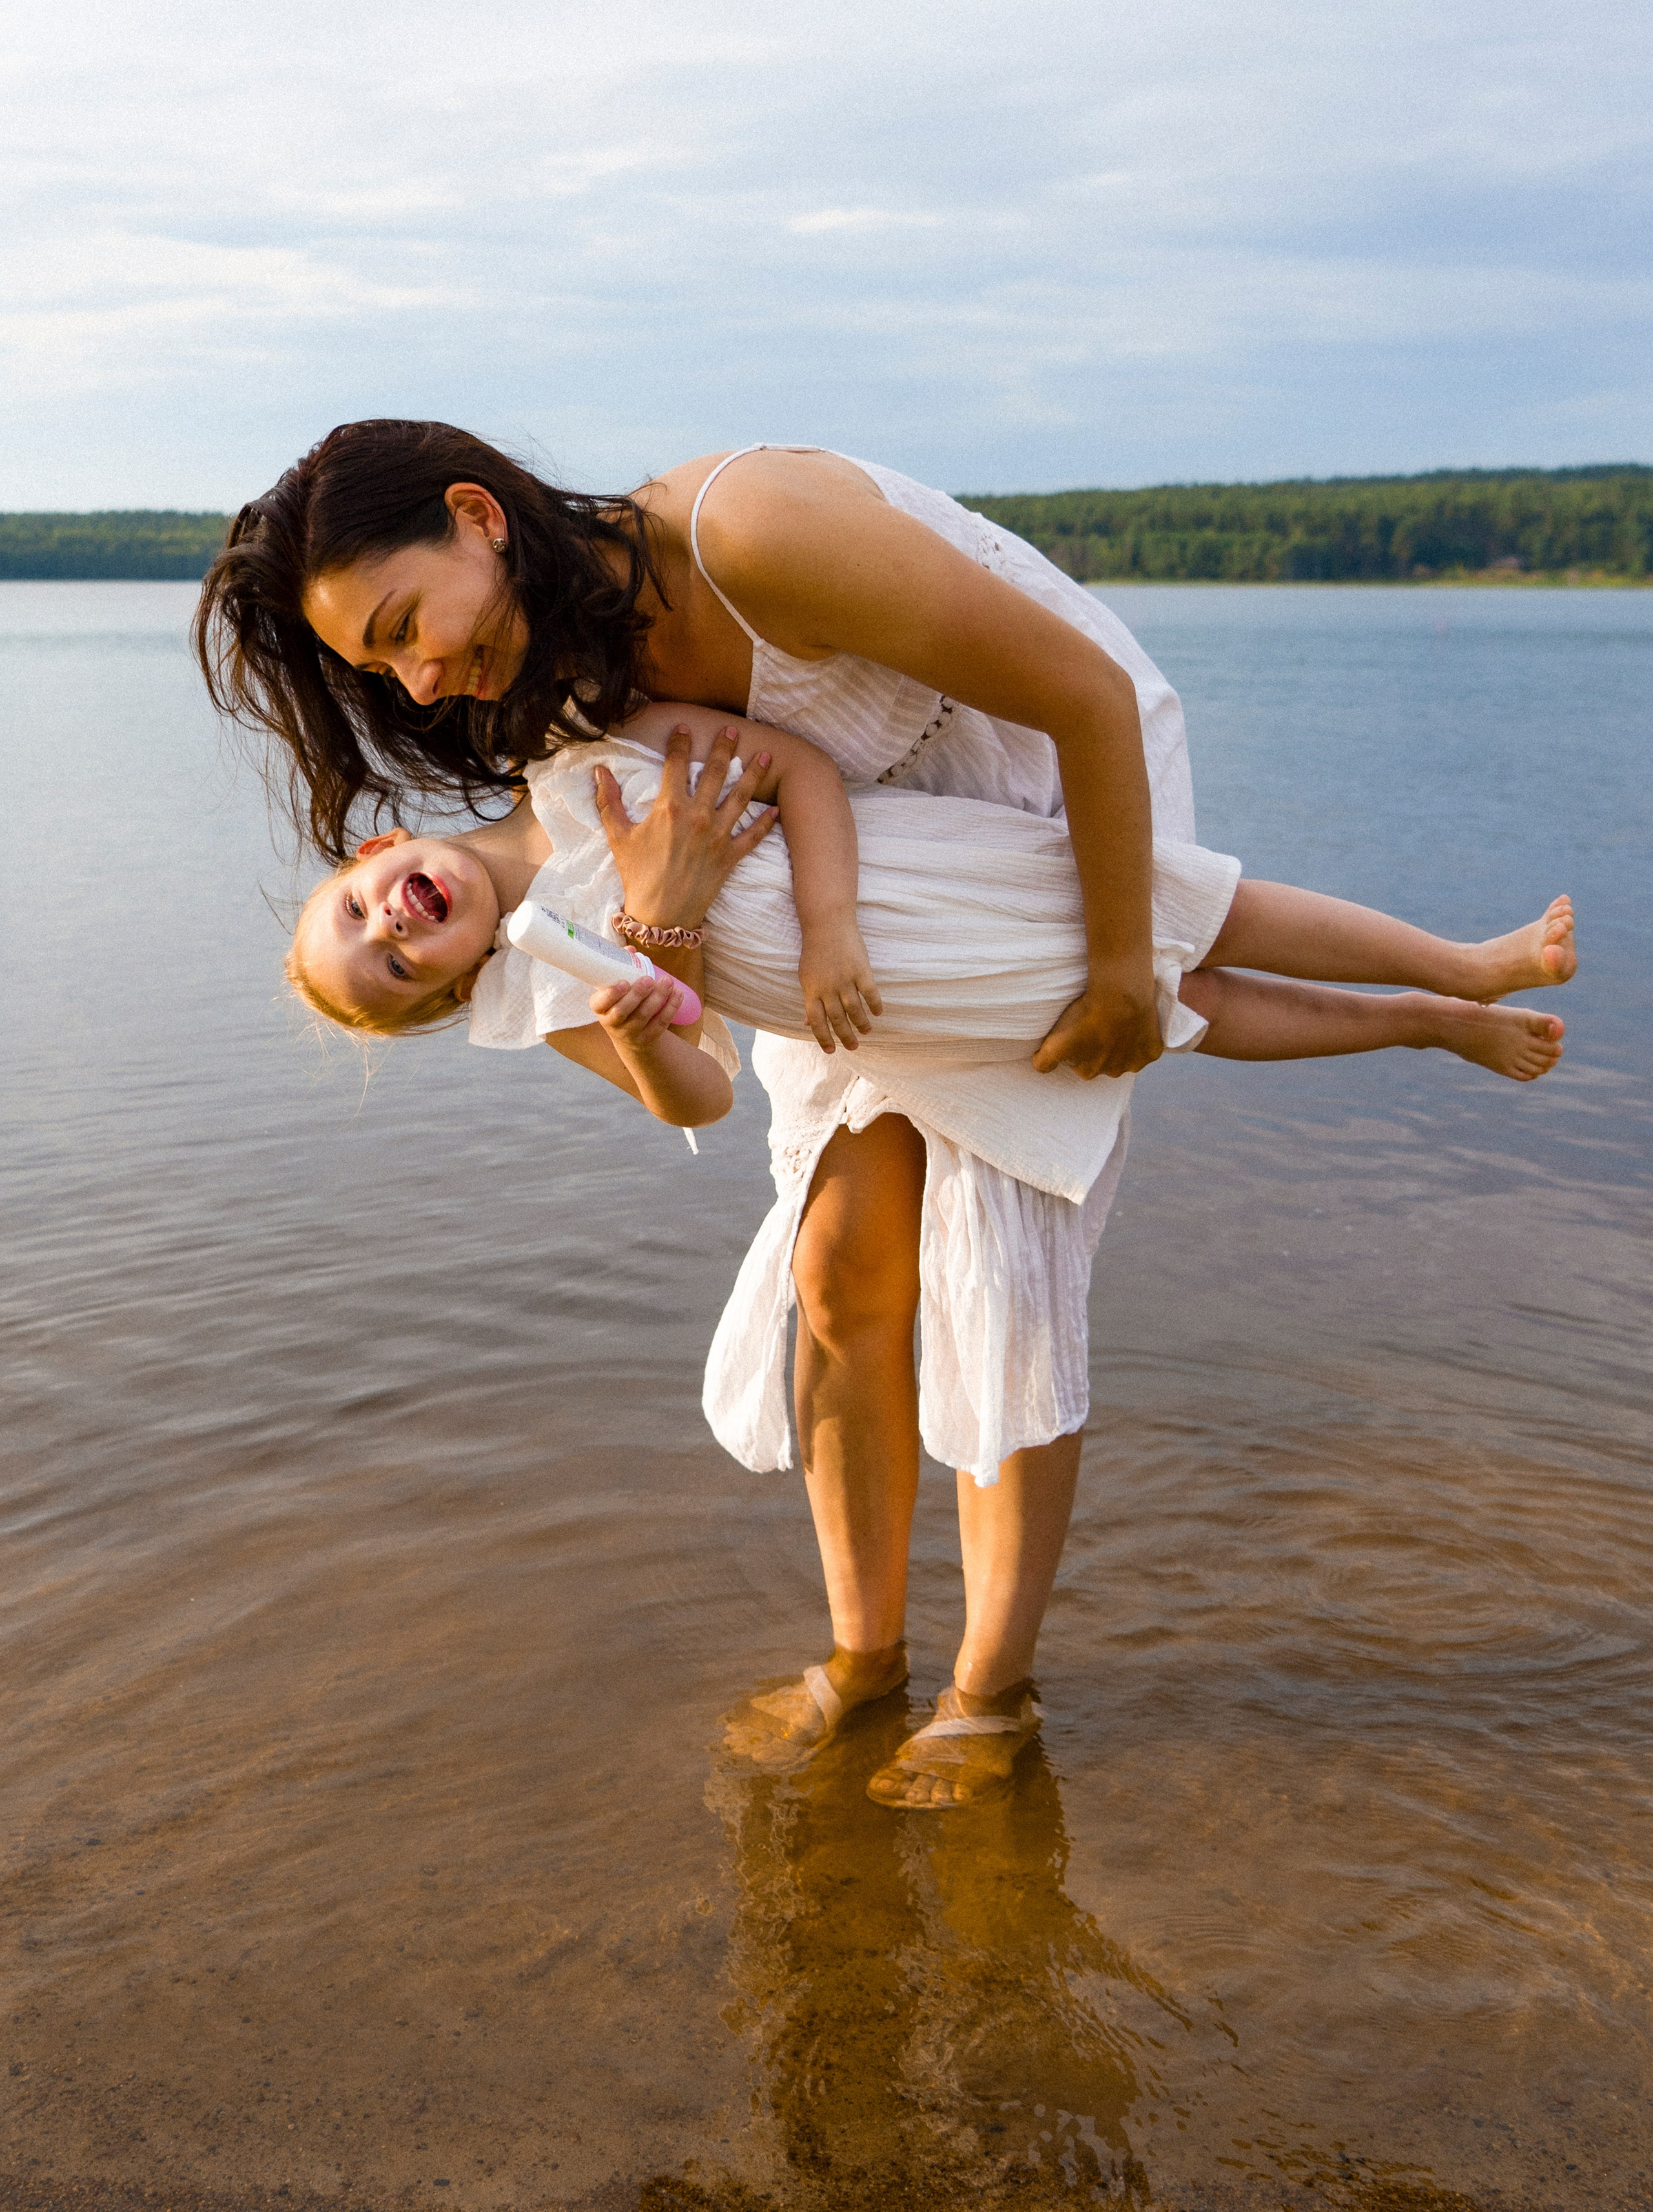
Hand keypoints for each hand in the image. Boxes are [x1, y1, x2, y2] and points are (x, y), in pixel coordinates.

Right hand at [590, 974, 683, 1055]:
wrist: (631, 1038)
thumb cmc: (621, 1004)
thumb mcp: (615, 992)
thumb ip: (621, 969)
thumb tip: (632, 950)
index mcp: (601, 1009)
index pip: (599, 1003)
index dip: (611, 994)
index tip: (624, 982)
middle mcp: (613, 1023)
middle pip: (622, 1011)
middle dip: (637, 994)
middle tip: (648, 979)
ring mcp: (631, 1033)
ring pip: (644, 1016)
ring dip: (658, 997)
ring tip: (667, 981)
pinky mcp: (648, 1037)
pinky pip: (661, 1023)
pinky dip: (671, 1007)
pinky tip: (678, 993)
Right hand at [593, 723, 776, 927]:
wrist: (661, 915)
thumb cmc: (637, 875)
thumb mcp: (618, 836)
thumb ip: (609, 801)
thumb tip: (599, 771)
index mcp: (669, 807)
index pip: (677, 764)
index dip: (681, 742)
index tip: (686, 728)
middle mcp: (697, 816)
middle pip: (715, 772)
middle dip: (725, 748)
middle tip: (734, 730)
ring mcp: (717, 836)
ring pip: (741, 797)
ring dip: (755, 775)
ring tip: (766, 756)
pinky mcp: (730, 856)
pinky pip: (753, 835)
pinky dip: (767, 822)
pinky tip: (777, 808)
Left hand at [798, 916, 883, 1052]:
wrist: (827, 923)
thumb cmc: (814, 951)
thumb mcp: (806, 976)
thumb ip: (809, 1000)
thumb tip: (806, 1023)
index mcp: (811, 990)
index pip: (817, 1022)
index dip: (824, 1039)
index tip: (831, 1051)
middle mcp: (828, 988)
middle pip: (838, 1019)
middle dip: (846, 1036)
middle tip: (853, 1047)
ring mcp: (845, 979)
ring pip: (855, 1010)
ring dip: (861, 1024)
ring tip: (866, 1032)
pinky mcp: (861, 970)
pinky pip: (870, 993)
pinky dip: (875, 1005)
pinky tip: (878, 1013)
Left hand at [1031, 959, 1162, 1078]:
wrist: (1119, 995)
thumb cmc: (1085, 1015)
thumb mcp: (1054, 1043)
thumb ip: (1044, 1062)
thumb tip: (1039, 1068)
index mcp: (1087, 1073)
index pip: (1080, 1062)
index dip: (1079, 1045)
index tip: (1081, 1029)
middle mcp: (1111, 1073)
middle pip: (1103, 1061)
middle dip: (1101, 1046)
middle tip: (1100, 1023)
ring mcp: (1133, 1064)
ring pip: (1125, 1056)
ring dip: (1122, 1044)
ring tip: (1118, 1021)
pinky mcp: (1152, 1052)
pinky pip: (1147, 1049)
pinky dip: (1143, 1039)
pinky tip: (1136, 1024)